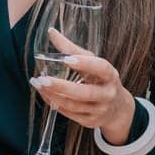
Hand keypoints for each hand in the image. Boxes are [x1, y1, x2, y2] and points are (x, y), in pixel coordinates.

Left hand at [30, 26, 135, 142]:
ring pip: (73, 105)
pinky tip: (44, 94)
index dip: (85, 64)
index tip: (66, 59)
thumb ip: (72, 49)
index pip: (100, 68)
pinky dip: (54, 103)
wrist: (117, 109)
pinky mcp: (90, 121)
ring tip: (37, 84)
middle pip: (84, 92)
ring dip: (52, 95)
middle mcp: (107, 94)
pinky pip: (69, 113)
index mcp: (110, 75)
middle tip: (42, 78)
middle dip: (61, 86)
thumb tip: (51, 32)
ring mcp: (99, 110)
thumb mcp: (93, 63)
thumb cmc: (101, 79)